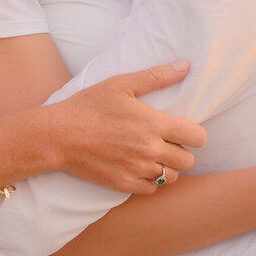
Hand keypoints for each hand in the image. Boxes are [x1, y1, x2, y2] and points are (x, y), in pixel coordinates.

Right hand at [49, 61, 206, 194]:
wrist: (58, 135)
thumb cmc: (88, 106)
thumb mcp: (121, 84)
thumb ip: (156, 76)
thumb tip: (185, 66)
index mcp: (153, 123)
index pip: (198, 137)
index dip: (194, 134)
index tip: (182, 129)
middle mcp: (150, 149)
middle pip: (188, 160)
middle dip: (181, 151)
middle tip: (166, 142)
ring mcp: (137, 169)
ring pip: (171, 177)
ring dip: (167, 167)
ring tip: (152, 155)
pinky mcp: (123, 184)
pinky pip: (152, 190)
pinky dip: (150, 181)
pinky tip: (139, 167)